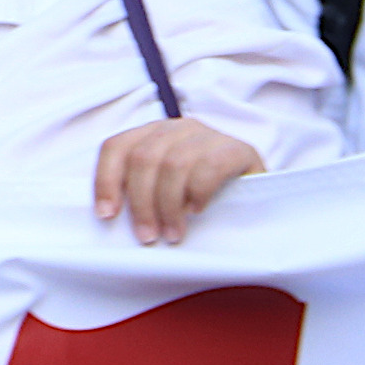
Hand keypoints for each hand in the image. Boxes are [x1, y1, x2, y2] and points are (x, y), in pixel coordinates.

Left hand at [93, 118, 261, 244]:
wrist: (259, 202)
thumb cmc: (202, 203)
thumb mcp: (164, 195)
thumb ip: (140, 195)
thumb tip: (108, 218)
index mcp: (152, 135)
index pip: (116, 147)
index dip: (105, 181)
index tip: (107, 216)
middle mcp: (178, 128)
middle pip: (144, 158)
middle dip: (141, 202)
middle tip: (147, 236)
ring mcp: (209, 135)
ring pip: (174, 163)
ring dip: (169, 205)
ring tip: (173, 234)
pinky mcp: (239, 149)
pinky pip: (210, 166)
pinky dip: (198, 192)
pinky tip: (198, 211)